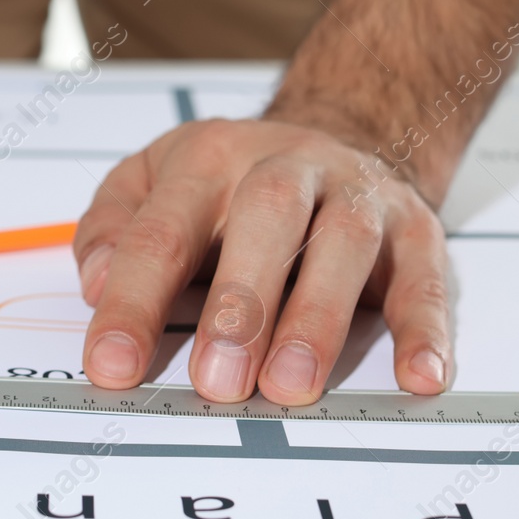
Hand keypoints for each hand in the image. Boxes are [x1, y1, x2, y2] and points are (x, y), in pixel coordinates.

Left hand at [73, 116, 451, 404]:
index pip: (161, 232)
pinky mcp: (413, 229)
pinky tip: (417, 375)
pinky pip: (424, 277)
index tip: (113, 366)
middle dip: (239, 306)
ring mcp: (355, 195)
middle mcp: (285, 167)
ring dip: (319, 319)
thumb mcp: (152, 179)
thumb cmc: (233, 182)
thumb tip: (94, 281)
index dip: (133, 302)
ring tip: (292, 386)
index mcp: (208, 160)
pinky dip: (424, 328)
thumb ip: (110, 227)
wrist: (341, 132)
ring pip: (344, 243)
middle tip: (217, 383)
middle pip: (264, 220)